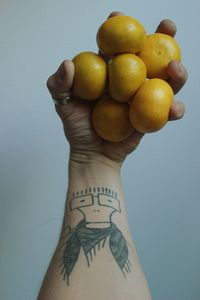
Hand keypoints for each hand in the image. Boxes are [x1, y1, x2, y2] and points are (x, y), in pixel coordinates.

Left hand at [46, 11, 187, 163]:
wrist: (91, 154)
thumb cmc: (77, 128)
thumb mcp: (62, 104)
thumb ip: (59, 84)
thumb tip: (68, 63)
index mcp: (110, 73)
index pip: (116, 46)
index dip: (119, 28)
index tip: (118, 16)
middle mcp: (129, 82)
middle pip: (147, 56)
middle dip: (160, 38)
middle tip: (168, 26)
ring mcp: (142, 98)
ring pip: (164, 81)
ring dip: (175, 72)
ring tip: (175, 67)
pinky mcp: (152, 117)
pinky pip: (168, 111)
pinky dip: (175, 109)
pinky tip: (174, 108)